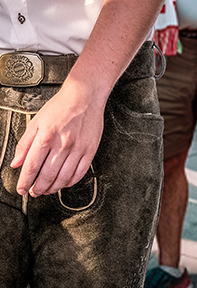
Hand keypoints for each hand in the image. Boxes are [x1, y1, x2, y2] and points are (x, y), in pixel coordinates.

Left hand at [11, 79, 104, 196]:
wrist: (86, 95)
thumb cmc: (62, 106)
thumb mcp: (37, 121)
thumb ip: (24, 144)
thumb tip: (16, 162)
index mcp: (46, 137)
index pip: (31, 167)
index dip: (25, 182)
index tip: (22, 189)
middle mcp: (63, 144)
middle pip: (47, 176)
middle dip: (37, 189)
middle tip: (34, 192)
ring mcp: (78, 148)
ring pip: (63, 177)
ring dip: (53, 188)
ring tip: (47, 190)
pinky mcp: (90, 149)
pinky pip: (80, 172)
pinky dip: (70, 182)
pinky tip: (64, 182)